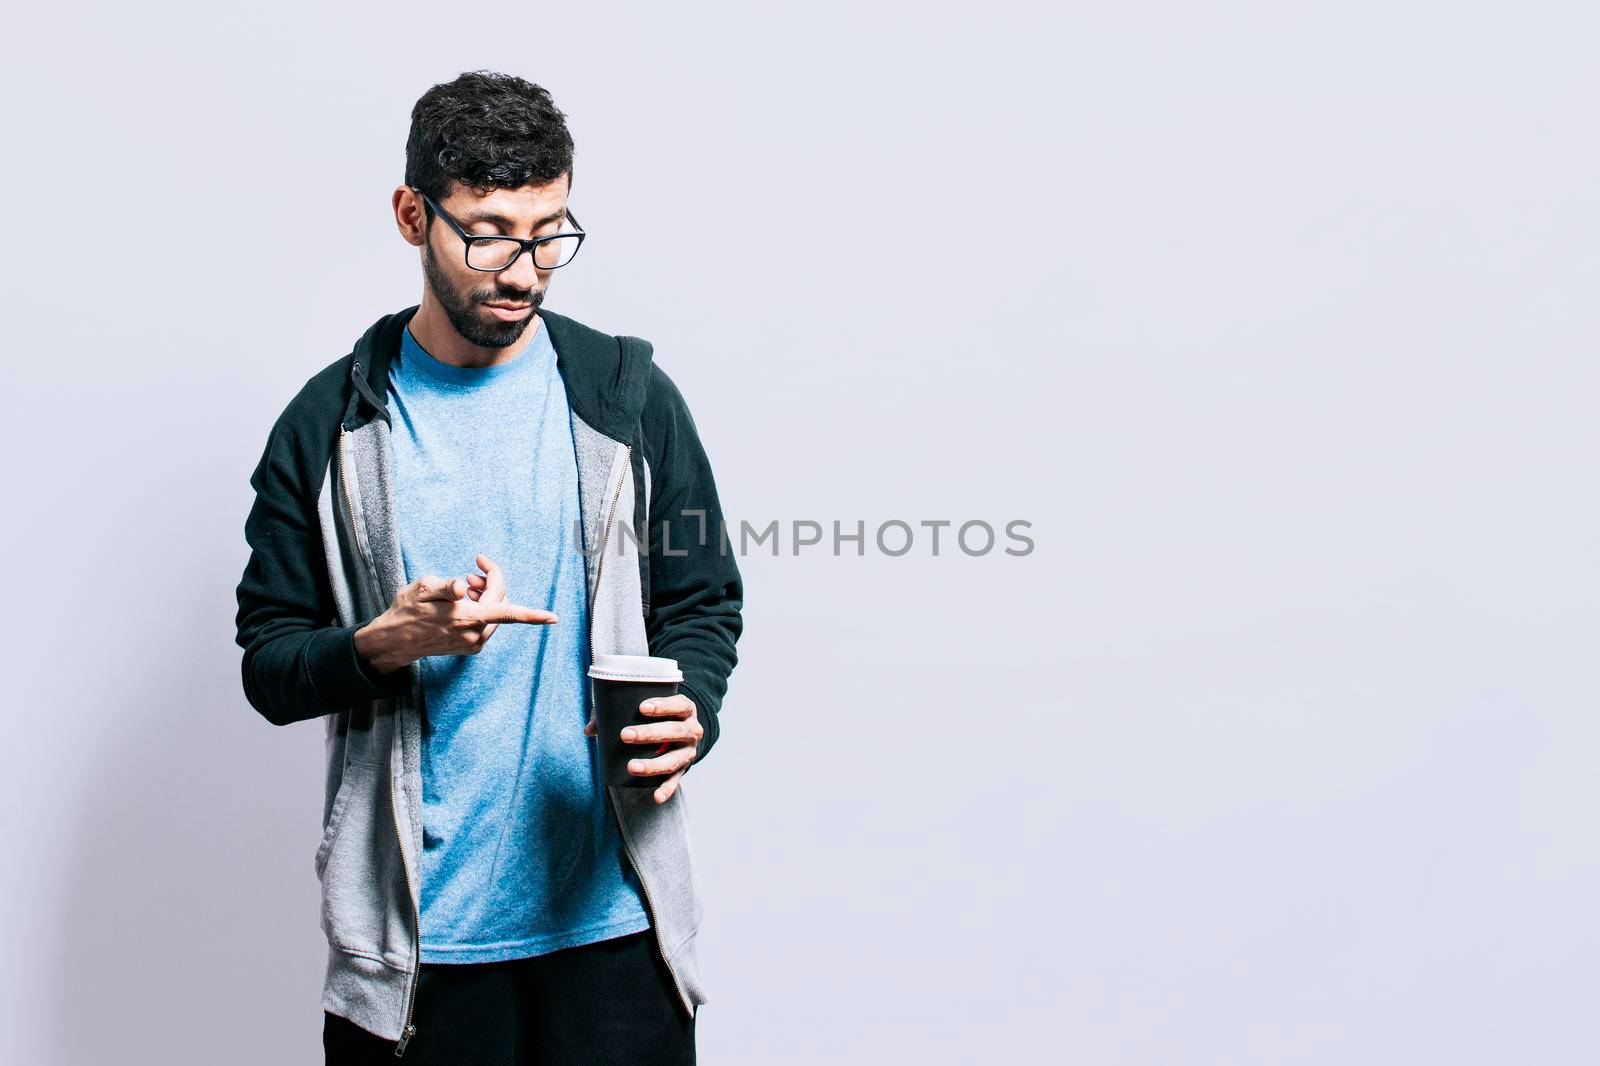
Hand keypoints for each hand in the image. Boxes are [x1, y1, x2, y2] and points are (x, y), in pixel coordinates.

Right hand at [354, 556, 556, 673]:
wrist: (394, 641)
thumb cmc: (407, 610)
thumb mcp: (422, 589)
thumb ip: (446, 585)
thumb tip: (462, 586)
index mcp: (466, 618)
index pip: (508, 613)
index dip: (533, 614)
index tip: (554, 617)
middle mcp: (474, 634)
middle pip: (502, 603)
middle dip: (492, 584)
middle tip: (472, 572)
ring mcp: (473, 644)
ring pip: (496, 614)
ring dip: (487, 597)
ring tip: (465, 587)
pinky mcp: (470, 648)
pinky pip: (488, 624)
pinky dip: (482, 610)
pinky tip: (463, 602)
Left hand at [583, 693, 701, 803]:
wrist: (680, 732)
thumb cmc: (656, 716)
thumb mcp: (642, 708)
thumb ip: (616, 713)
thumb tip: (590, 730)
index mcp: (686, 710)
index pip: (679, 705)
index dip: (663, 706)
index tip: (641, 708)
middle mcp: (692, 730)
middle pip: (675, 731)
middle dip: (650, 734)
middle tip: (625, 735)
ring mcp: (688, 751)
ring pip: (674, 759)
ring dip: (653, 764)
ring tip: (631, 766)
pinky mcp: (683, 769)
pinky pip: (675, 781)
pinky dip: (666, 789)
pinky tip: (656, 797)